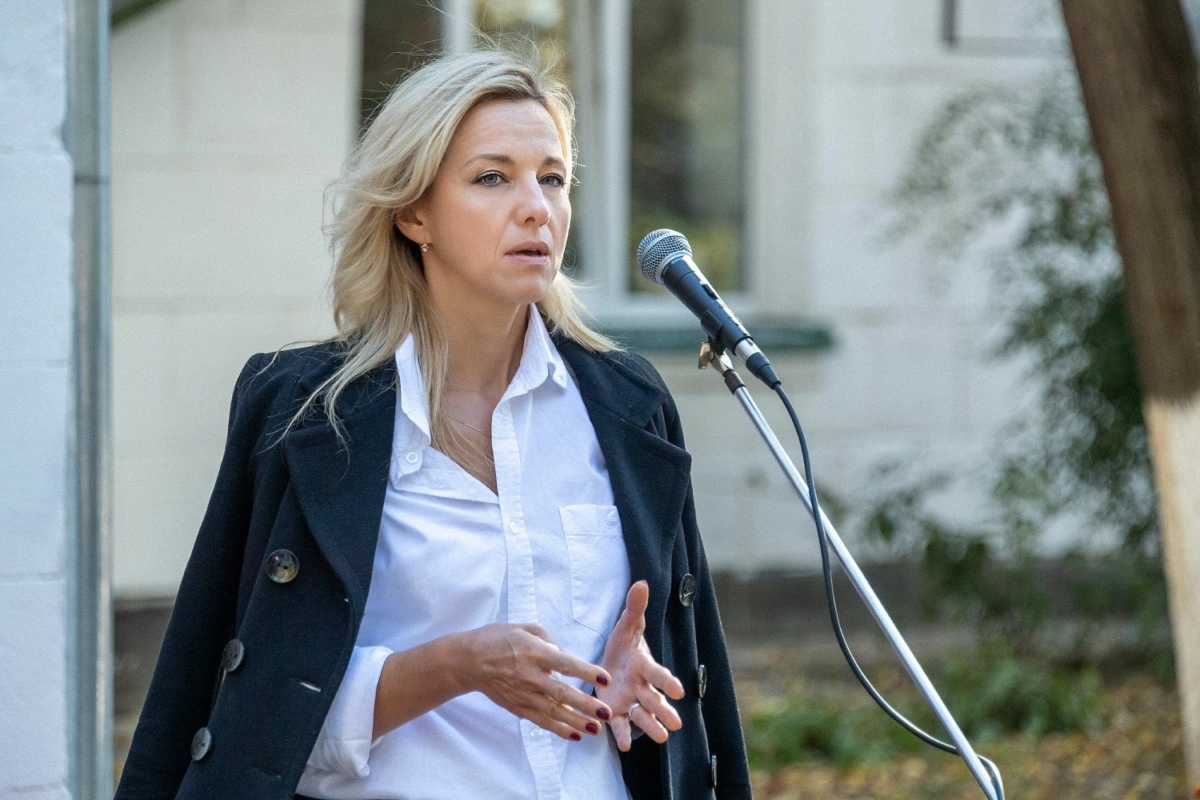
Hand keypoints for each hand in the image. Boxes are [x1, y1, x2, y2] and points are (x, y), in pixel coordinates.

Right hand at [454, 623, 613, 741]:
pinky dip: (559, 730)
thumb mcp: (524, 628)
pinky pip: (541, 721)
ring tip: (596, 729)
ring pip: (554, 712)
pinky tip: (576, 735)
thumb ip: (549, 639)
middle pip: (561, 693)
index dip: (586, 672)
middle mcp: (529, 675)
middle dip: (585, 704)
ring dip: (577, 722)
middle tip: (606, 713)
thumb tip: (565, 655)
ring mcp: (523, 694)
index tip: (604, 679)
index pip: (564, 663)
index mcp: (533, 652)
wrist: (469, 661)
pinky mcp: (518, 707)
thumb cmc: (498, 639)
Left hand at [597, 581, 685, 750]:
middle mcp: (642, 686)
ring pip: (644, 716)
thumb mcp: (626, 625)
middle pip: (654, 699)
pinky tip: (624, 747)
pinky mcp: (617, 713)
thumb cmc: (623, 645)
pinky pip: (621, 725)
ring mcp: (631, 701)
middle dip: (664, 710)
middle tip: (676, 724)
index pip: (658, 673)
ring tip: (663, 738)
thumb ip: (634, 607)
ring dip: (652, 727)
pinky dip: (623, 735)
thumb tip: (642, 582)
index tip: (679, 690)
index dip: (667, 681)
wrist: (612, 662)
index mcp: (644, 665)